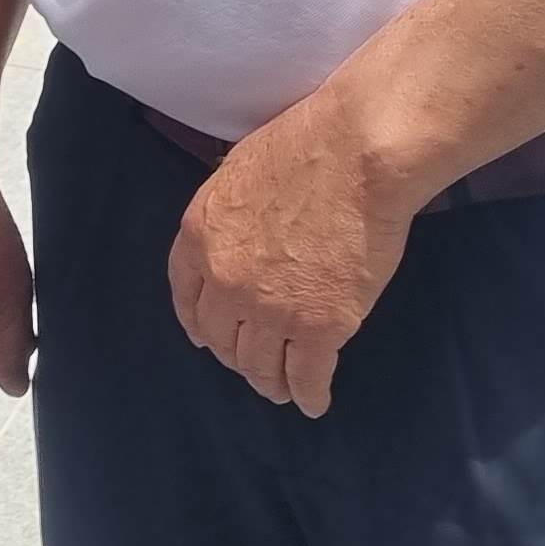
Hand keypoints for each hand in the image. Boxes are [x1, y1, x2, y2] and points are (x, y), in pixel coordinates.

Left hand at [166, 90, 416, 417]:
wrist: (359, 153)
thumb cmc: (308, 143)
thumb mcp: (241, 171)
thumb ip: (230, 214)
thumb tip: (240, 234)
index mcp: (200, 236)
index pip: (186, 297)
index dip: (199, 323)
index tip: (208, 337)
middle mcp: (225, 282)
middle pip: (222, 340)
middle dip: (236, 356)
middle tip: (253, 364)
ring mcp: (271, 310)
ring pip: (260, 366)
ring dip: (270, 382)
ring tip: (282, 388)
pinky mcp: (320, 328)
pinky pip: (308, 376)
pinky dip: (310, 395)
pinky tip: (314, 402)